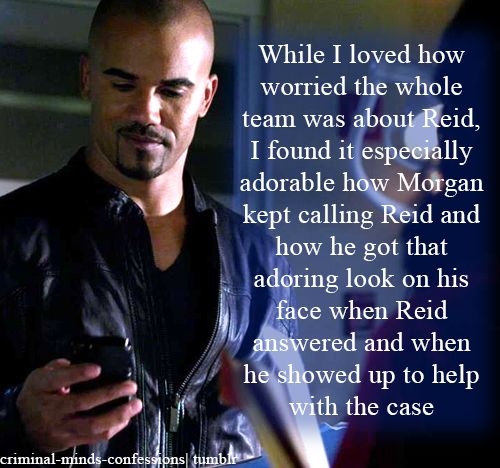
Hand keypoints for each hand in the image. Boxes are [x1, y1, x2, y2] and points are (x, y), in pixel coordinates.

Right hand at [16, 358, 141, 452]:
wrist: (20, 424)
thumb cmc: (38, 393)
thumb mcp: (41, 375)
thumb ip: (59, 367)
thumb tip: (79, 361)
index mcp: (41, 388)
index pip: (58, 379)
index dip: (78, 374)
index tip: (98, 369)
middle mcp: (50, 410)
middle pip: (82, 403)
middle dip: (110, 393)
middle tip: (131, 385)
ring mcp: (60, 428)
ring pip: (92, 425)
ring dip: (118, 415)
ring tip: (135, 405)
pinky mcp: (68, 441)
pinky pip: (94, 437)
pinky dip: (113, 428)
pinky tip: (126, 418)